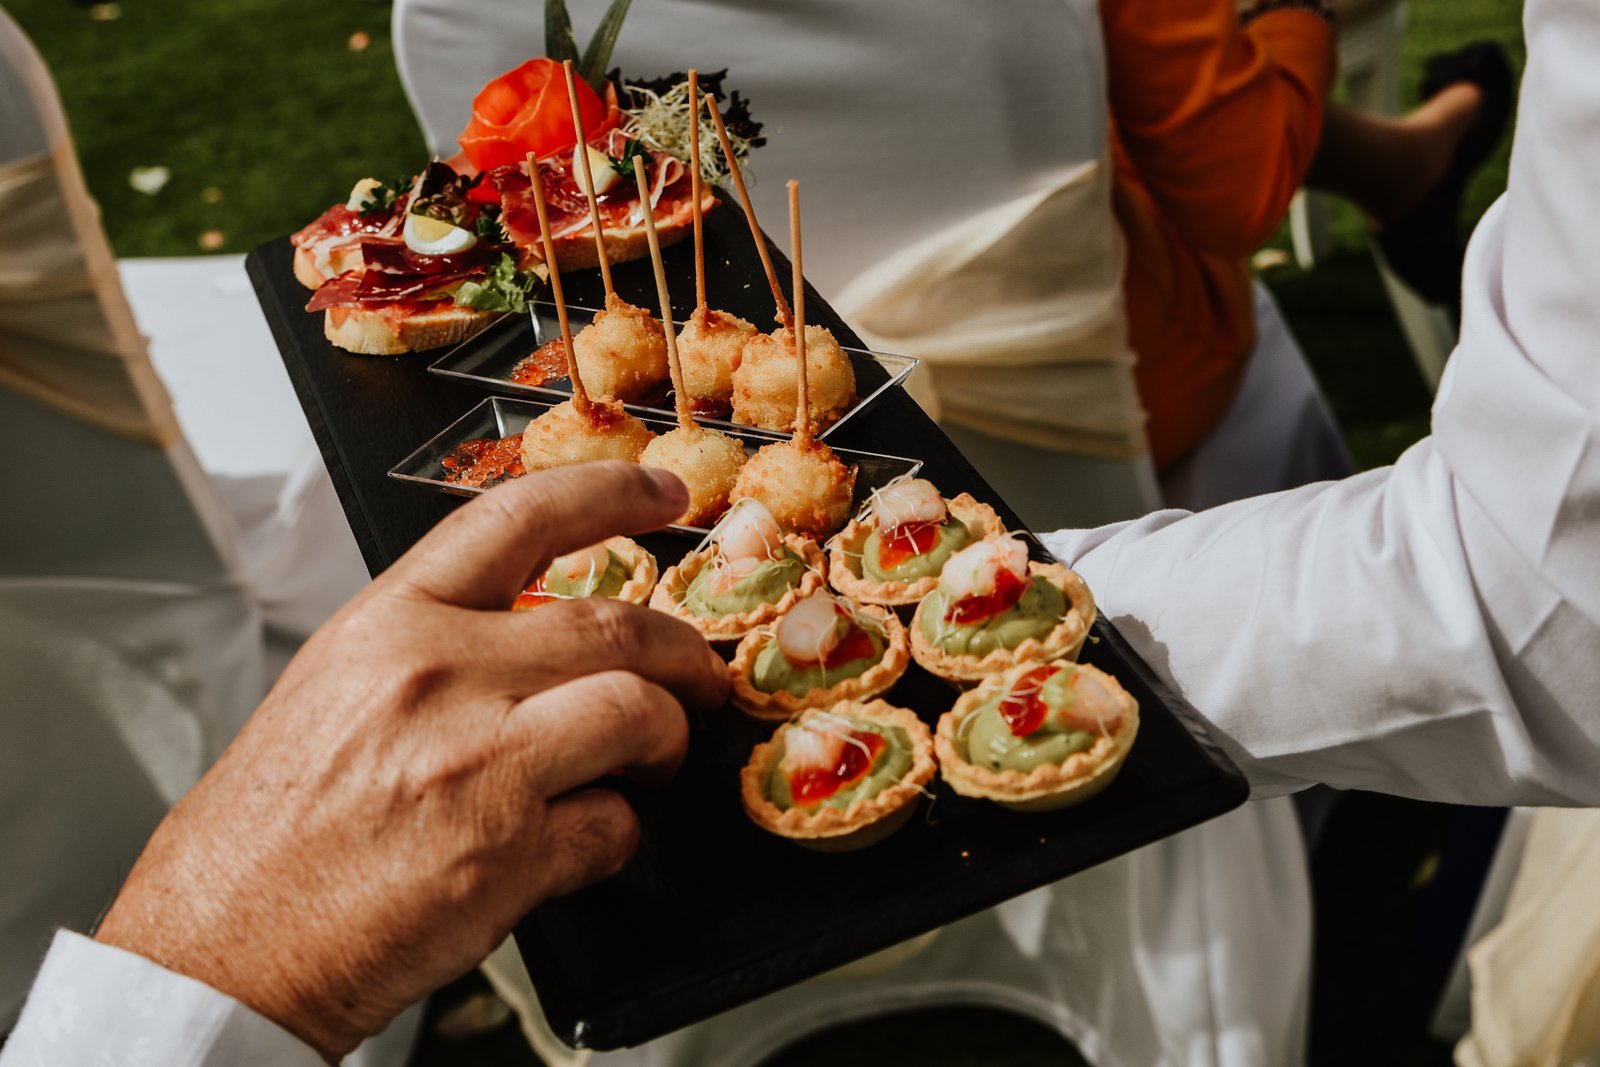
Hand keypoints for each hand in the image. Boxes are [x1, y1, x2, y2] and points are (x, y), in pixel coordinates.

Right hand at [94, 463, 727, 1059]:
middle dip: (681, 654)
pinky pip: (615, 825)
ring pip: (638, 711)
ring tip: (647, 763)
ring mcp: (478, 762)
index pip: (521, 517)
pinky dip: (616, 835)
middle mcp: (439, 677)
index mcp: (391, 623)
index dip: (610, 493)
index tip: (663, 494)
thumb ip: (439, 645)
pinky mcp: (508, 853)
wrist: (222, 947)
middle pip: (615, 625)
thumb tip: (536, 634)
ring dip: (664, 741)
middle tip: (697, 679)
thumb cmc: (270, 829)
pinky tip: (580, 842)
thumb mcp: (337, 688)